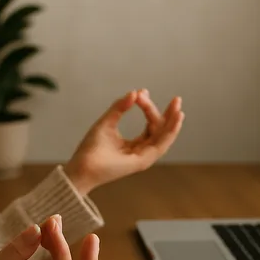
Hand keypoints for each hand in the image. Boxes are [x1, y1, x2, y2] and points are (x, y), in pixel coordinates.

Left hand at [65, 89, 183, 194]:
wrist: (81, 167)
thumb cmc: (90, 150)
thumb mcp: (106, 122)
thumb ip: (119, 107)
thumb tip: (135, 92)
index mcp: (134, 145)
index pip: (149, 125)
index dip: (148, 108)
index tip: (141, 94)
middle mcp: (141, 152)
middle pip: (160, 131)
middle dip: (169, 115)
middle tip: (177, 99)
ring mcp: (143, 158)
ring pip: (164, 138)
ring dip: (173, 122)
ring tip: (178, 108)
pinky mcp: (142, 161)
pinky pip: (161, 145)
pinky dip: (170, 132)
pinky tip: (175, 119)